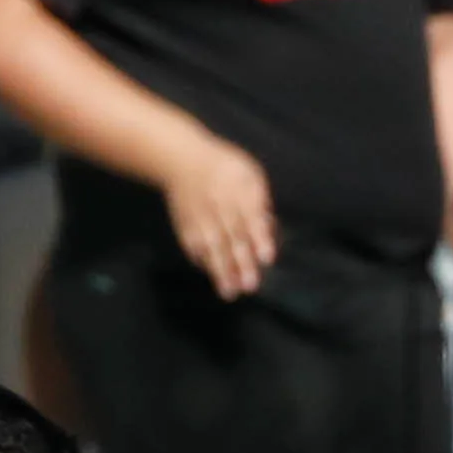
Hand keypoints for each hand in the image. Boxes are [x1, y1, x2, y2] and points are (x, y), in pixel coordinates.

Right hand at [164, 132, 281, 295]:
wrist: (183, 160)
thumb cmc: (227, 171)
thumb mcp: (250, 176)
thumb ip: (260, 203)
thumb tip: (269, 232)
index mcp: (240, 191)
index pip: (251, 217)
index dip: (259, 238)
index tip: (267, 258)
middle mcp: (219, 205)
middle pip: (231, 237)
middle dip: (241, 262)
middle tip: (251, 286)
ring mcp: (200, 217)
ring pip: (211, 247)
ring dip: (220, 271)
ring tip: (230, 293)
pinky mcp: (186, 225)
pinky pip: (193, 246)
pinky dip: (202, 262)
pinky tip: (212, 277)